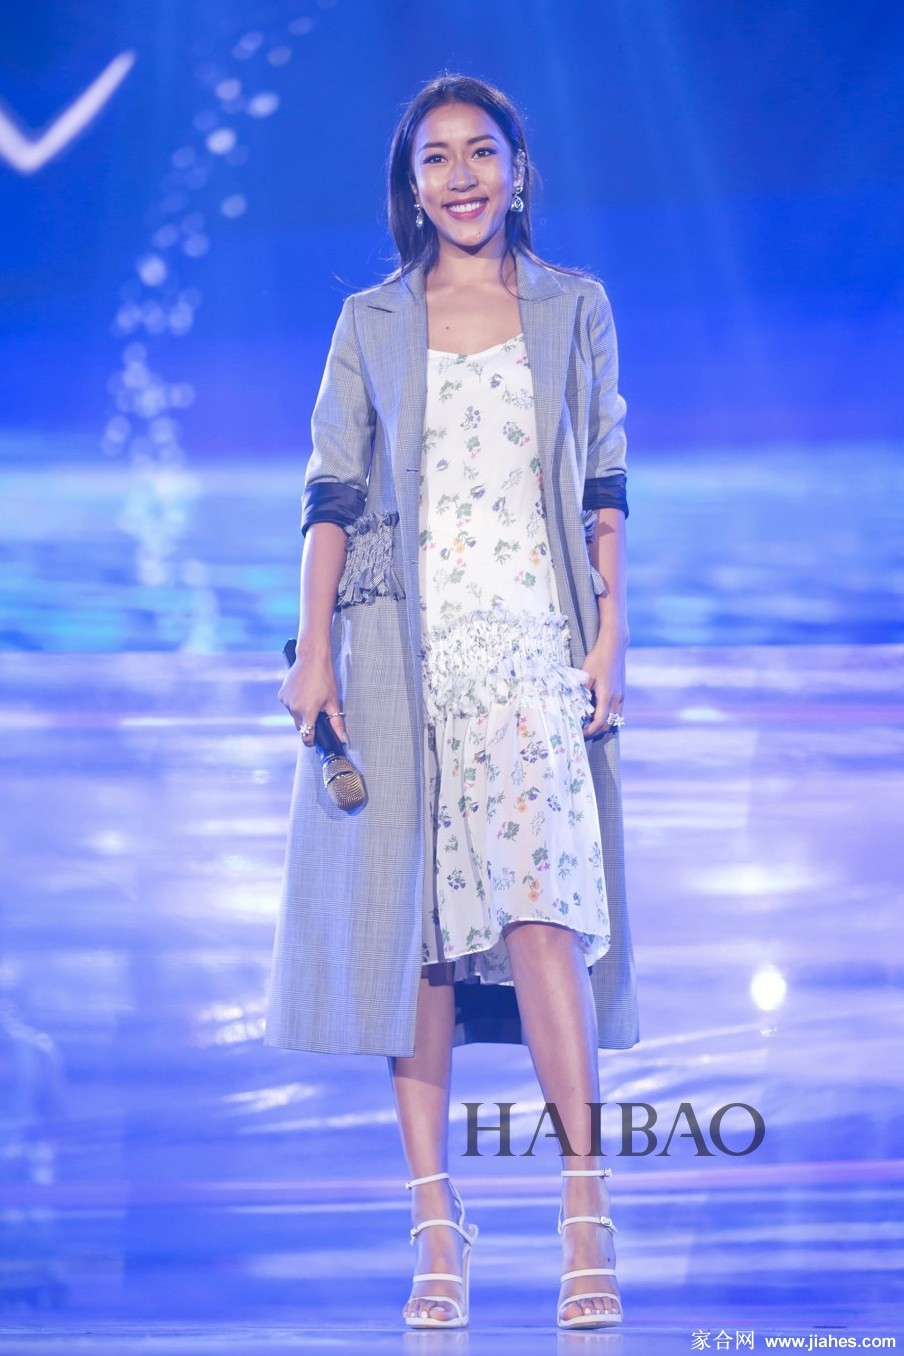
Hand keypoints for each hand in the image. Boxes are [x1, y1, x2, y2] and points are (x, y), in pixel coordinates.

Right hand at [278, 640, 347, 746]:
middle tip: (317, 712)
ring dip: (301, 712)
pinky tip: (302, 693)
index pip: (306, 736)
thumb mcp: (333, 701)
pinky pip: (288, 706)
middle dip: (308, 724)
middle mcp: (294, 709)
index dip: (311, 740)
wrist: (311, 658)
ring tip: (311, 698)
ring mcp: (286, 702)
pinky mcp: (281, 695)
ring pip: (294, 716)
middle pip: (300, 726)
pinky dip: (295, 703)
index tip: (315, 740)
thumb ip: (337, 722)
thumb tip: (341, 737)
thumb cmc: (324, 677)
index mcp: (307, 712)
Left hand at [579, 624, 627, 738]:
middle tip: (582, 730)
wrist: (614, 647)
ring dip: (602, 724)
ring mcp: (621, 696)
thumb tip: (574, 706)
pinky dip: (608, 717)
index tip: (580, 731)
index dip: (590, 730)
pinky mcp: (621, 693)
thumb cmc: (598, 659)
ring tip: (588, 723)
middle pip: (608, 724)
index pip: (600, 722)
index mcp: (607, 696)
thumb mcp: (585, 675)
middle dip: (595, 730)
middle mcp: (617, 698)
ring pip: (614, 719)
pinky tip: (597, 713)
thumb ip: (581, 692)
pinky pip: (617, 711)